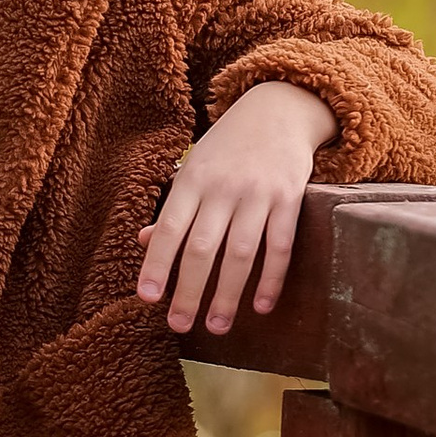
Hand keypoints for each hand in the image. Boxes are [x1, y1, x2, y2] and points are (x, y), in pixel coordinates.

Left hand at [137, 80, 336, 338]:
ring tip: (217, 326)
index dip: (156, 264)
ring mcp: (258, 193)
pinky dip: (271, 278)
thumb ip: (173, 207)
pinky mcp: (290, 197)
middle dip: (189, 291)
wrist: (278, 110)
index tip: (147, 298)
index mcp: (192, 181)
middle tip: (179, 325)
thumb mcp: (193, 169)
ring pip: (240, 253)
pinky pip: (280, 245)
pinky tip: (261, 305)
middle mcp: (223, 188)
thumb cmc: (227, 148)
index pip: (168, 228)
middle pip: (202, 248)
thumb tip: (144, 242)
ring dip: (227, 294)